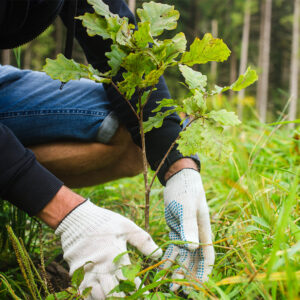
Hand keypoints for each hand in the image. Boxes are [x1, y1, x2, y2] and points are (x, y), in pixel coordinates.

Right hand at [55, 200, 161, 298]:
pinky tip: (102, 295)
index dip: (139, 292)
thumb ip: (143, 240)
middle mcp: (101, 268)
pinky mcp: (77, 274)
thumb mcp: (126, 226)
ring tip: (119, 296)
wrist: (76, 218)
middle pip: (114, 295)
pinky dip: (94, 297)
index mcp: (115, 256)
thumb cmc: (105, 221)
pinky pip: (85, 294)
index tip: (146, 296)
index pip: (129, 283)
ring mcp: (87, 273)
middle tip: (133, 297)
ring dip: (109, 298)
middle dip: (125, 299)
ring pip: (99, 297)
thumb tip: (158, 254)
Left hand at [162, 169, 213, 290]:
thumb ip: (189, 226)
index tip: (196, 287)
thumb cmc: (185, 191)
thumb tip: (192, 248)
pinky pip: (173, 249)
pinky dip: (169, 259)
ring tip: (168, 284)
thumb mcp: (186, 207)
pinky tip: (161, 268)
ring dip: (178, 271)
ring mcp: (186, 234)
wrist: (177, 179)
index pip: (207, 257)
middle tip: (178, 290)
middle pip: (195, 261)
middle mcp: (196, 235)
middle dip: (189, 276)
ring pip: (184, 257)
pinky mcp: (176, 230)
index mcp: (203, 231)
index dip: (204, 273)